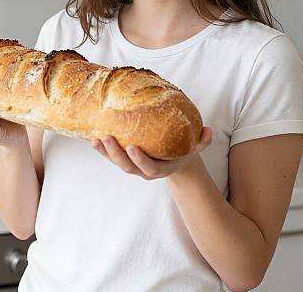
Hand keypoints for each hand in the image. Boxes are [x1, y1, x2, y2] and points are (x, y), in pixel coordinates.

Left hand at [91, 127, 211, 179]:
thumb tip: (208, 131)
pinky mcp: (125, 159)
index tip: (132, 148)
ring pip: (117, 163)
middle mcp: (144, 170)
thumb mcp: (195, 147)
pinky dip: (102, 150)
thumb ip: (202, 141)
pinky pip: (111, 156)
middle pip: (128, 167)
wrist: (174, 159)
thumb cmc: (183, 150)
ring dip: (105, 152)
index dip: (140, 160)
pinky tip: (94, 139)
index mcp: (161, 168)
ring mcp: (133, 166)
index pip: (150, 168)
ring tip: (96, 139)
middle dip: (115, 154)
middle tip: (107, 138)